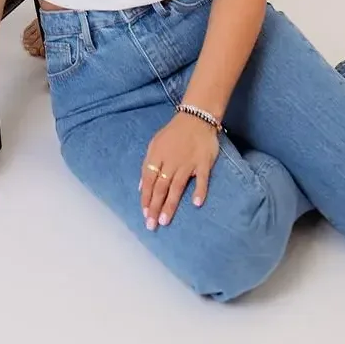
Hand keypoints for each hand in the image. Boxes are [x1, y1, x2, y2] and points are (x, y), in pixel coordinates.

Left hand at [140, 112, 219, 228]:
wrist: (196, 118)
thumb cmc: (174, 133)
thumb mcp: (155, 144)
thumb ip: (148, 164)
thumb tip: (141, 187)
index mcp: (157, 156)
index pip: (148, 180)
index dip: (146, 197)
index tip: (144, 214)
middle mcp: (171, 162)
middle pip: (161, 187)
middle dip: (155, 207)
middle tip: (152, 225)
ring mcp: (188, 163)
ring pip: (177, 186)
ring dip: (170, 204)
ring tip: (165, 220)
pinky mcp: (203, 163)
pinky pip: (202, 179)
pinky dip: (200, 190)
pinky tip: (196, 203)